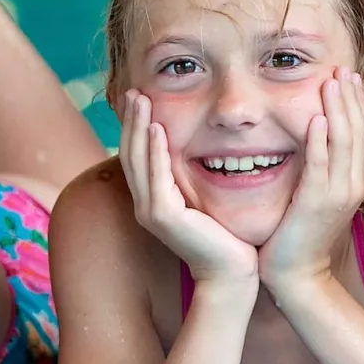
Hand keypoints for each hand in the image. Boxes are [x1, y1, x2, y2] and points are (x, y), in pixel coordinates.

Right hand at [120, 90, 257, 282]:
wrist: (232, 273)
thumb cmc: (227, 237)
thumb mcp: (206, 200)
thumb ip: (196, 179)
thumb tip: (204, 151)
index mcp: (154, 200)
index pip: (139, 156)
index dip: (136, 127)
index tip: (141, 97)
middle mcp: (146, 204)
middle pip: (131, 153)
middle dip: (131, 120)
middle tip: (134, 90)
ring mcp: (151, 211)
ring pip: (138, 160)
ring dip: (138, 127)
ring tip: (140, 99)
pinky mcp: (164, 217)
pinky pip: (155, 177)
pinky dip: (154, 150)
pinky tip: (156, 128)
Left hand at [259, 69, 363, 290]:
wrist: (297, 274)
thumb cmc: (302, 233)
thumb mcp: (319, 194)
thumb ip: (324, 166)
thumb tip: (320, 137)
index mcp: (357, 179)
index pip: (363, 131)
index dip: (357, 101)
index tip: (348, 75)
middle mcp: (355, 183)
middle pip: (358, 129)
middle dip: (350, 97)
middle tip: (341, 68)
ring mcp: (339, 193)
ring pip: (344, 141)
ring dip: (338, 109)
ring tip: (331, 82)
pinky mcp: (318, 202)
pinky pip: (321, 164)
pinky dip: (320, 140)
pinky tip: (316, 118)